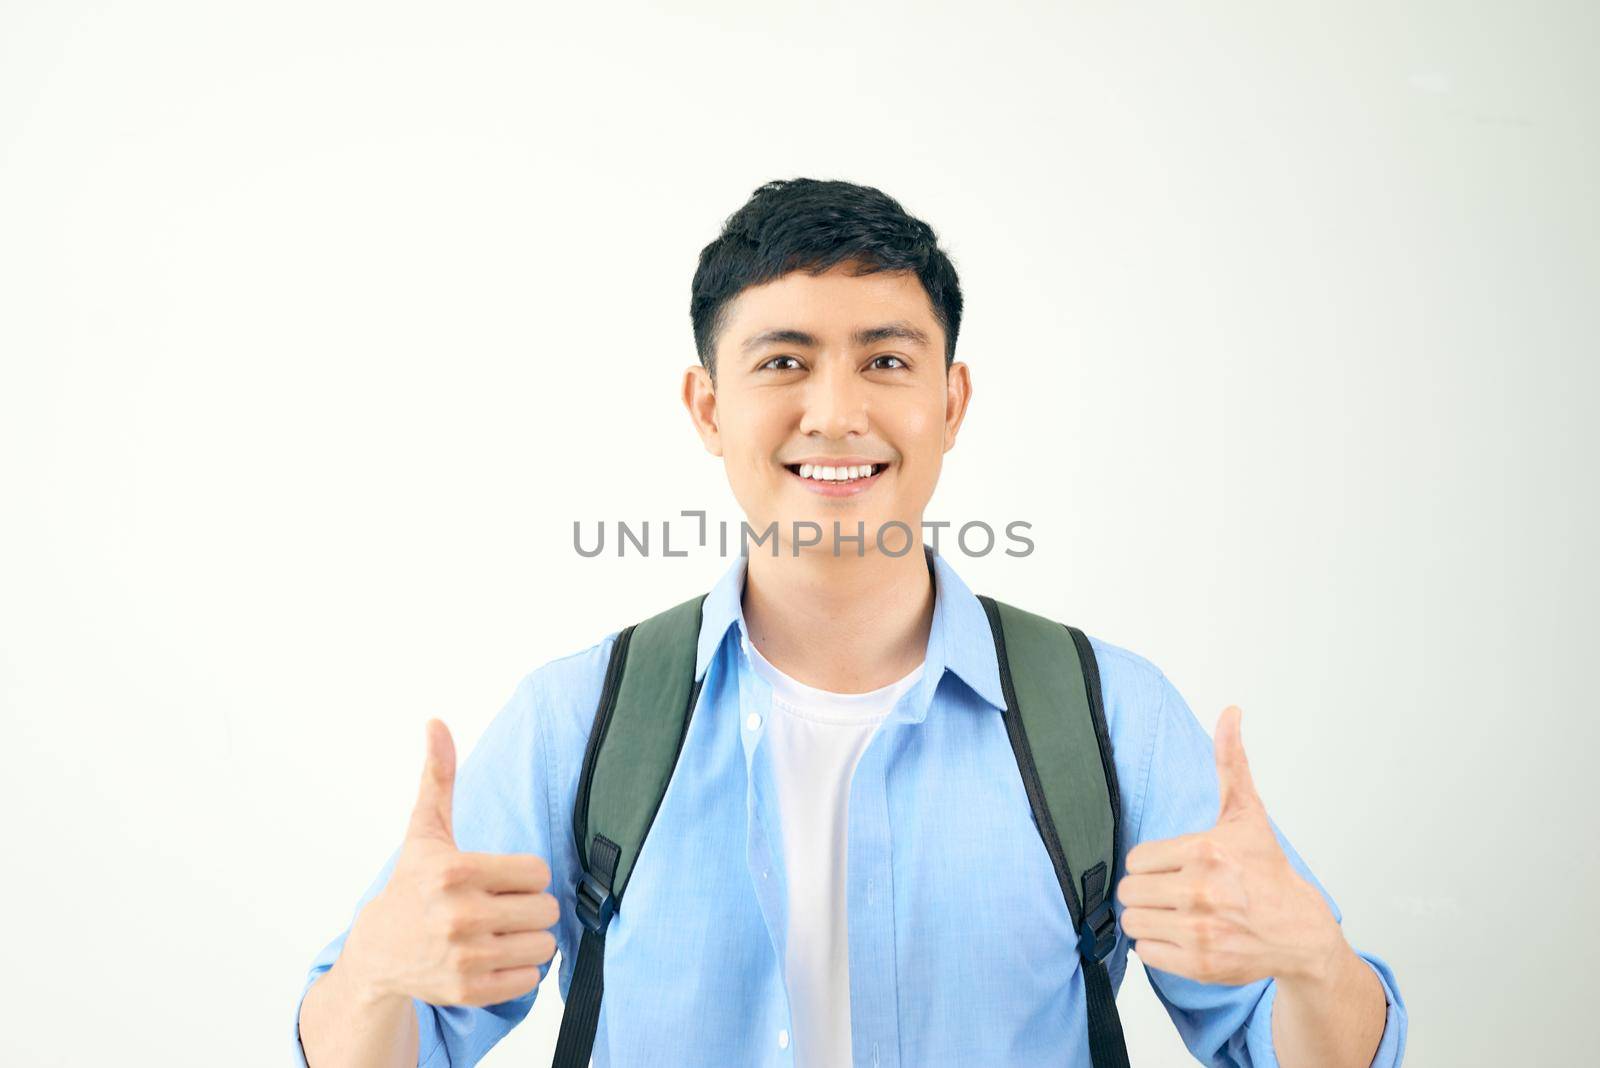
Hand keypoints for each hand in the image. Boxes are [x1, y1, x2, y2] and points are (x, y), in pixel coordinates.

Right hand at [338, 719, 559, 1007]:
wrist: (379, 951)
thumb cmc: (413, 883)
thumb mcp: (426, 830)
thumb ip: (439, 774)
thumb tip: (435, 721)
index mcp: (455, 872)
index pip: (538, 872)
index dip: (524, 875)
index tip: (499, 878)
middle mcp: (459, 917)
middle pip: (545, 909)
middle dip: (527, 907)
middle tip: (498, 906)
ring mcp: (464, 959)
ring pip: (544, 945)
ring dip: (527, 939)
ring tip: (496, 932)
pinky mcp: (469, 992)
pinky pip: (529, 978)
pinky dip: (518, 970)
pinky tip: (490, 957)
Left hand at [1116, 706, 1343, 985]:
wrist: (1300, 931)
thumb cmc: (1265, 871)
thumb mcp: (1246, 813)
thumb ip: (1230, 762)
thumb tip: (1230, 711)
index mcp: (1206, 851)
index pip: (1137, 859)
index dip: (1153, 863)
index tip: (1177, 866)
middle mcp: (1202, 892)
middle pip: (1130, 891)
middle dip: (1147, 891)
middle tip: (1174, 891)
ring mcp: (1201, 932)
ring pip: (1132, 922)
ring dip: (1149, 919)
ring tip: (1177, 913)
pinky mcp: (1199, 965)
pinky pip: (1145, 952)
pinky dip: (1157, 947)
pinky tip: (1182, 935)